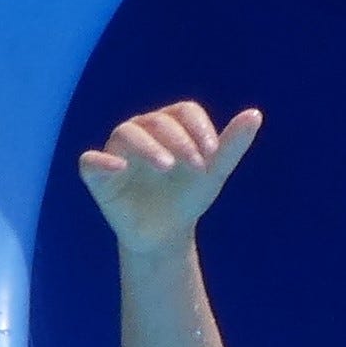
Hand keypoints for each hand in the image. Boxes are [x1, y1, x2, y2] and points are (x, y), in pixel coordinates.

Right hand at [78, 101, 260, 247]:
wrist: (166, 235)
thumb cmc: (188, 196)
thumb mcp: (213, 173)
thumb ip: (232, 145)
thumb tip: (255, 114)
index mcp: (169, 125)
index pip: (184, 112)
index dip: (199, 128)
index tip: (213, 152)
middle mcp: (141, 131)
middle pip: (157, 121)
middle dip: (180, 141)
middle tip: (198, 166)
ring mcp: (117, 152)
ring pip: (126, 133)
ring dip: (147, 146)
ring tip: (167, 166)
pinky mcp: (99, 176)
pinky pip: (90, 162)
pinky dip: (101, 162)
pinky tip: (117, 168)